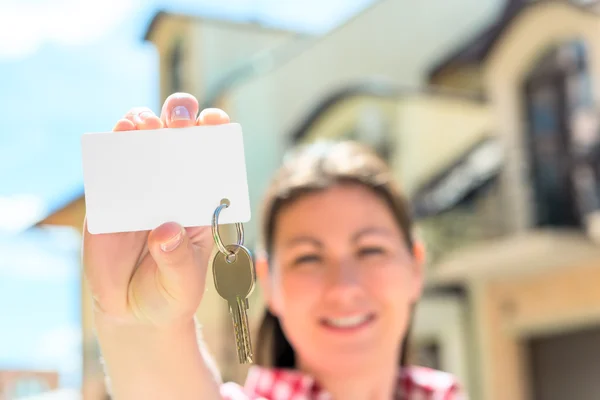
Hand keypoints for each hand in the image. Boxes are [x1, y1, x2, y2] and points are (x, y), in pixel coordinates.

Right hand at [82, 92, 229, 328]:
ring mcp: (139, 187)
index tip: (215, 122)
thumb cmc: (172, 292)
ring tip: (144, 124)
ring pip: (141, 140)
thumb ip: (177, 259)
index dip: (215, 133)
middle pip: (178, 135)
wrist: (133, 312)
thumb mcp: (183, 282)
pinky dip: (112, 144)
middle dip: (180, 116)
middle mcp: (172, 185)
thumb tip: (165, 232)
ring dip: (143, 121)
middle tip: (179, 122)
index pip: (212, 156)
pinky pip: (108, 164)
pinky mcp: (107, 197)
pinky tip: (118, 132)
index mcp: (201, 199)